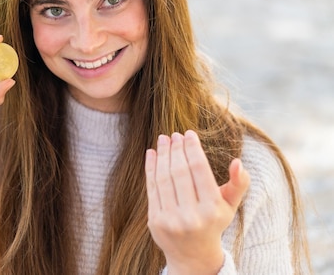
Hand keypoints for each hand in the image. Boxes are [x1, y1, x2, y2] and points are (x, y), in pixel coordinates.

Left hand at [145, 130, 249, 274]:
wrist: (192, 255)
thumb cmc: (213, 222)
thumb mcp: (230, 206)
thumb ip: (239, 184)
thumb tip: (237, 162)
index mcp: (212, 209)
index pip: (199, 170)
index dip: (193, 148)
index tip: (189, 133)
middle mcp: (192, 215)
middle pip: (180, 171)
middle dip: (176, 149)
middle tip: (174, 134)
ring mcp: (171, 219)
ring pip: (164, 178)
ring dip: (162, 154)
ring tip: (164, 139)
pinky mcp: (155, 220)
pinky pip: (152, 188)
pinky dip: (151, 168)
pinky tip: (152, 153)